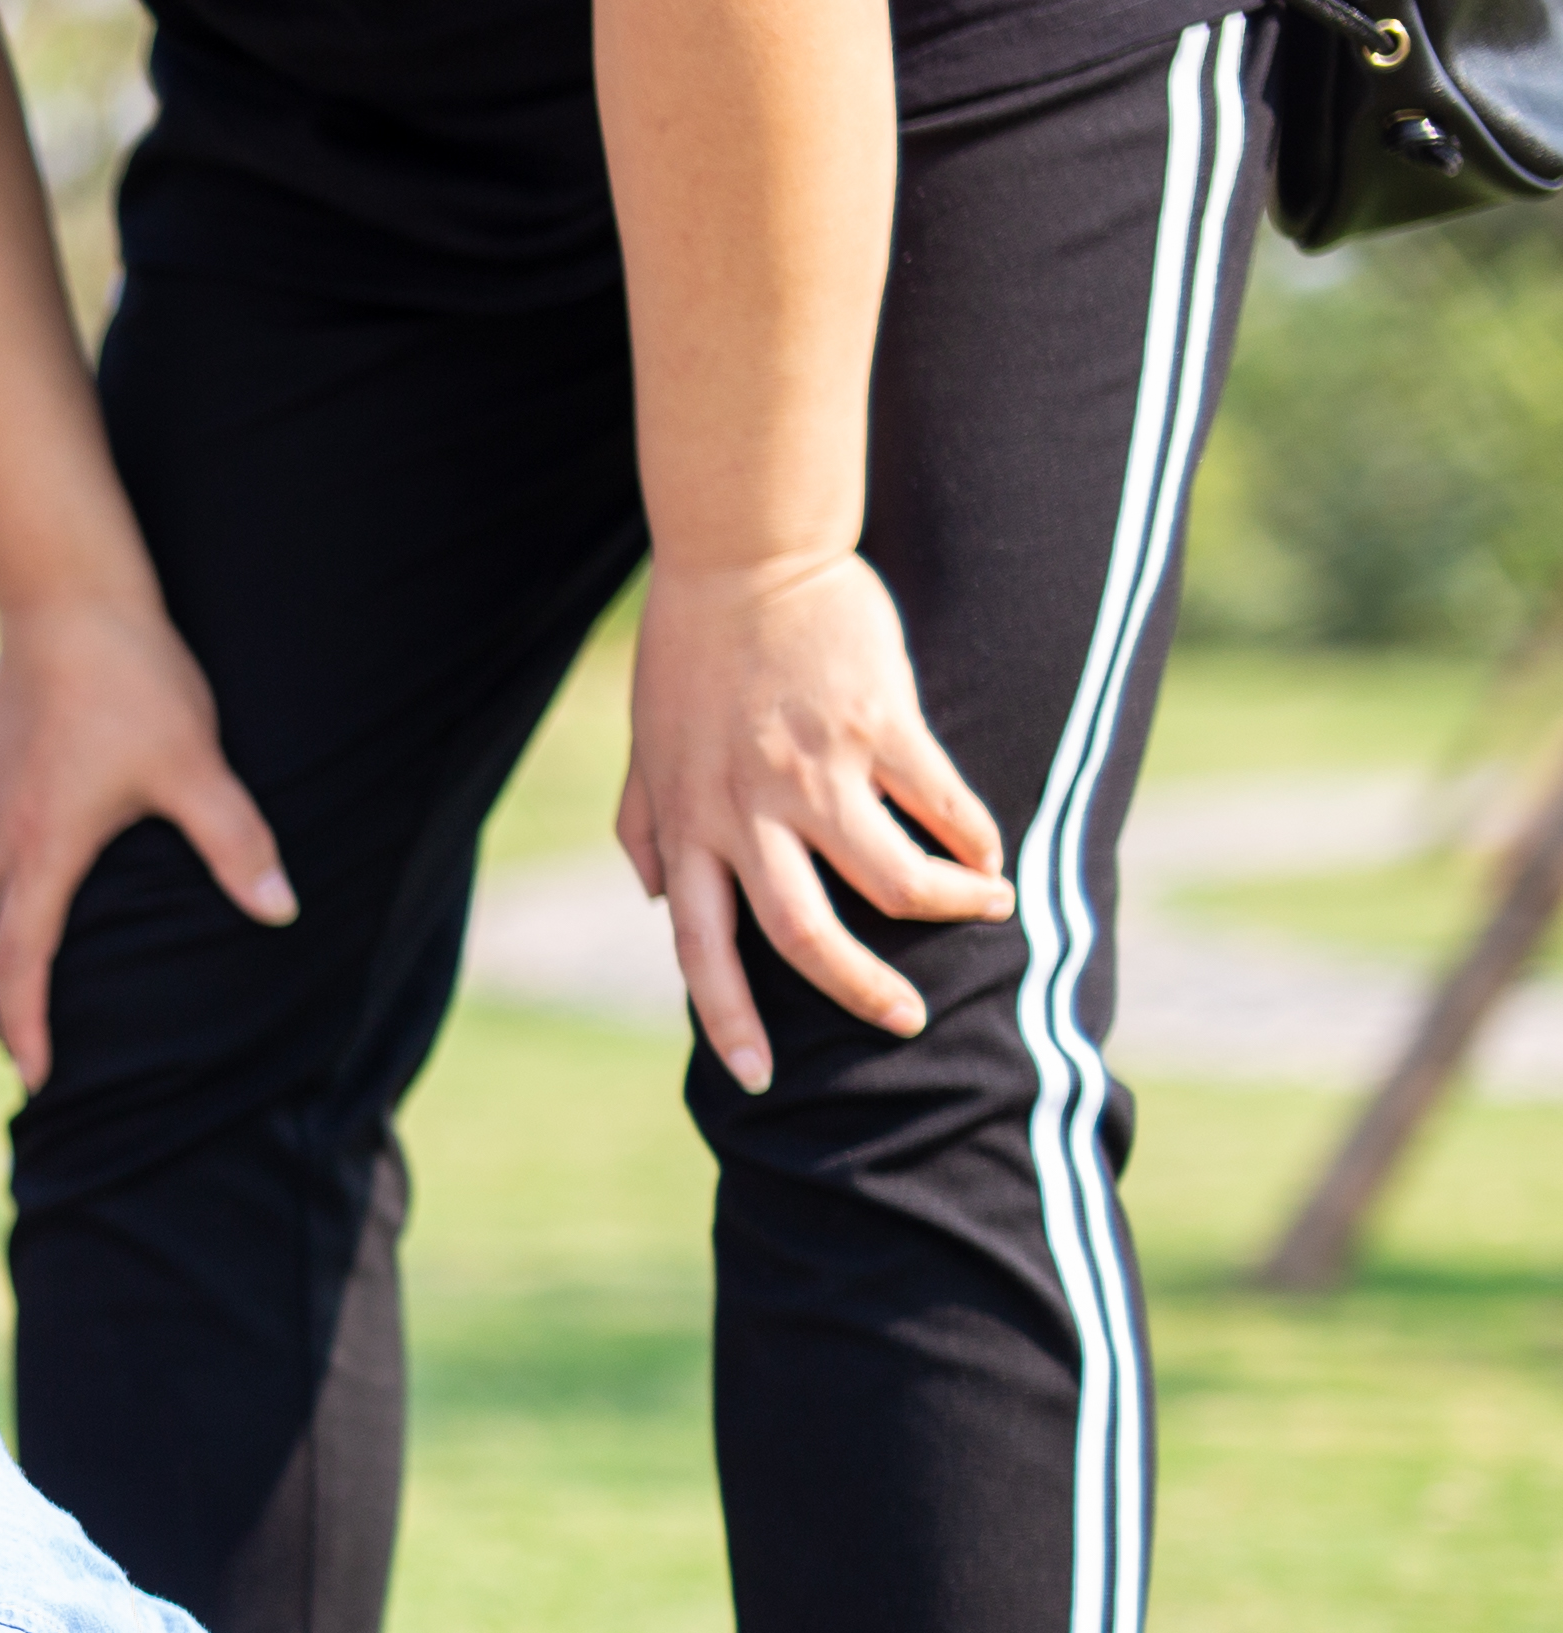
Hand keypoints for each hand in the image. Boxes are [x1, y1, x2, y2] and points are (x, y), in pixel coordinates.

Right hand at [0, 591, 295, 1085]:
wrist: (65, 597)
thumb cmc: (135, 681)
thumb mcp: (197, 766)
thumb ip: (238, 844)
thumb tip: (282, 913)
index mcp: (43, 849)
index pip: (23, 963)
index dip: (30, 1027)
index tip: (43, 1077)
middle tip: (20, 1039)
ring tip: (6, 981)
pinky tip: (9, 892)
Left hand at [617, 550, 1008, 1092]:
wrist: (742, 554)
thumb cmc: (689, 651)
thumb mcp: (648, 746)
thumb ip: (645, 824)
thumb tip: (648, 895)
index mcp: (688, 827)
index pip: (700, 949)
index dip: (729, 1020)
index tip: (759, 1078)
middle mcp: (747, 813)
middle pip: (806, 937)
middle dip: (862, 992)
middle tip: (906, 1021)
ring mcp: (813, 772)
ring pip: (891, 880)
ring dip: (947, 907)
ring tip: (985, 907)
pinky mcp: (876, 725)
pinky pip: (939, 803)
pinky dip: (972, 837)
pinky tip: (987, 850)